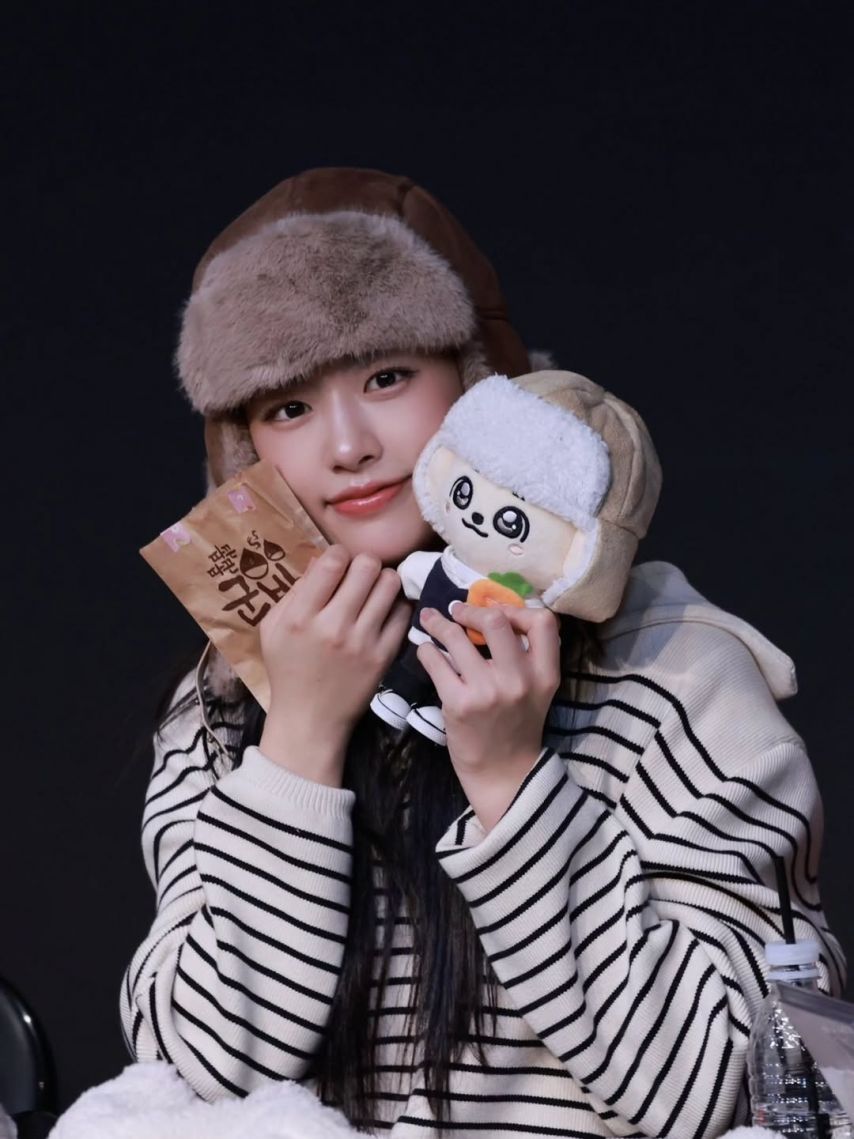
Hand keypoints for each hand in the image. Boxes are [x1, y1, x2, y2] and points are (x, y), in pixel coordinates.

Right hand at [258, 545, 410, 782]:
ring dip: (383, 580)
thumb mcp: (273, 628)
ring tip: (374, 590)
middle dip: (364, 564)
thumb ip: (294, 592)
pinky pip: (403, 613)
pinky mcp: (384, 656)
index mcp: (301, 616)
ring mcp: (362, 641)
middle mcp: (333, 625)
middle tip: (359, 576)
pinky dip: (396, 606)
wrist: (310, 720)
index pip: (332, 561)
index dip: (339, 553)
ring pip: (390, 585)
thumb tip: (320, 560)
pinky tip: (384, 612)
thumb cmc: (288, 671)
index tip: (338, 563)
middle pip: (367, 566)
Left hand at [416, 604, 561, 828]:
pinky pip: (435, 660)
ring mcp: (488, 691)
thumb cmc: (516, 727)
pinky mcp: (459, 703)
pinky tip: (425, 650)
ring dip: (438, 624)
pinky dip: (426, 650)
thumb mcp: (536, 691)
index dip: (517, 609)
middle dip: (471, 611)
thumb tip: (493, 613)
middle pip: (496, 621)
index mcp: (544, 674)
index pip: (543, 622)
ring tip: (430, 621)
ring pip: (457, 637)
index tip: (497, 613)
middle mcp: (520, 680)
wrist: (503, 774)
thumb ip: (525, 657)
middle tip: (457, 612)